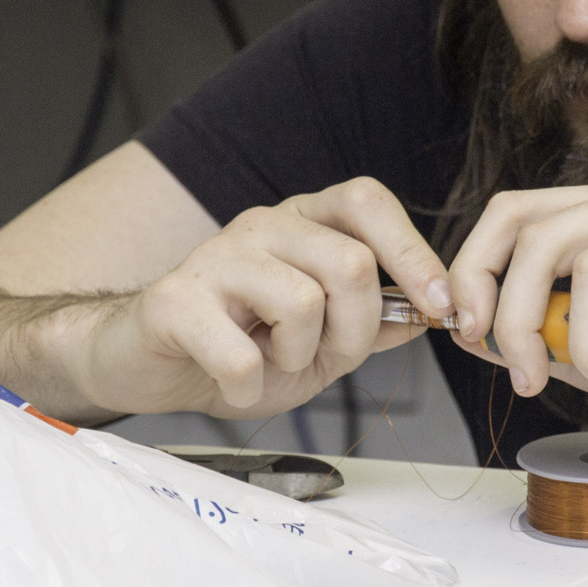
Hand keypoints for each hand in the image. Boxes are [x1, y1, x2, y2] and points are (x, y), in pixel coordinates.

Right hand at [75, 177, 452, 417]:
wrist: (147, 365)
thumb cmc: (232, 348)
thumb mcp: (318, 344)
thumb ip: (369, 325)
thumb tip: (429, 314)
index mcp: (301, 225)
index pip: (366, 200)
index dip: (413, 251)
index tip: (440, 305)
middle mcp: (261, 226)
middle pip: (351, 262)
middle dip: (355, 330)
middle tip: (325, 355)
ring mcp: (217, 257)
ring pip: (302, 303)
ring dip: (298, 357)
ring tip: (269, 360)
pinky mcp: (175, 299)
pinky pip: (243, 354)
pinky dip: (249, 386)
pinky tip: (233, 380)